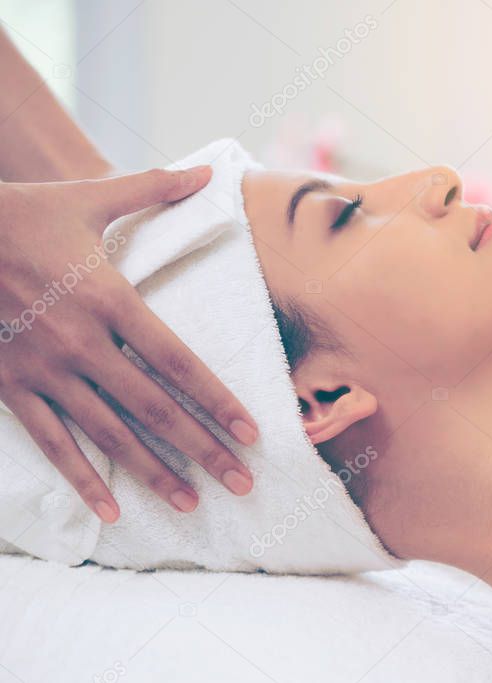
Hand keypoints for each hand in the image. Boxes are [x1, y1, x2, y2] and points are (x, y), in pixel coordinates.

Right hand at [0, 167, 258, 522]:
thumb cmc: (23, 213)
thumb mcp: (89, 198)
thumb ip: (154, 189)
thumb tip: (208, 173)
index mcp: (110, 300)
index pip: (178, 362)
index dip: (216, 400)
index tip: (252, 431)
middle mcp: (82, 344)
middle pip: (155, 409)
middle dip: (203, 448)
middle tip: (243, 482)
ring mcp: (44, 371)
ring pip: (110, 435)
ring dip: (155, 472)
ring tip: (194, 503)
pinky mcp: (11, 388)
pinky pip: (52, 443)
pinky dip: (82, 479)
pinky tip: (112, 511)